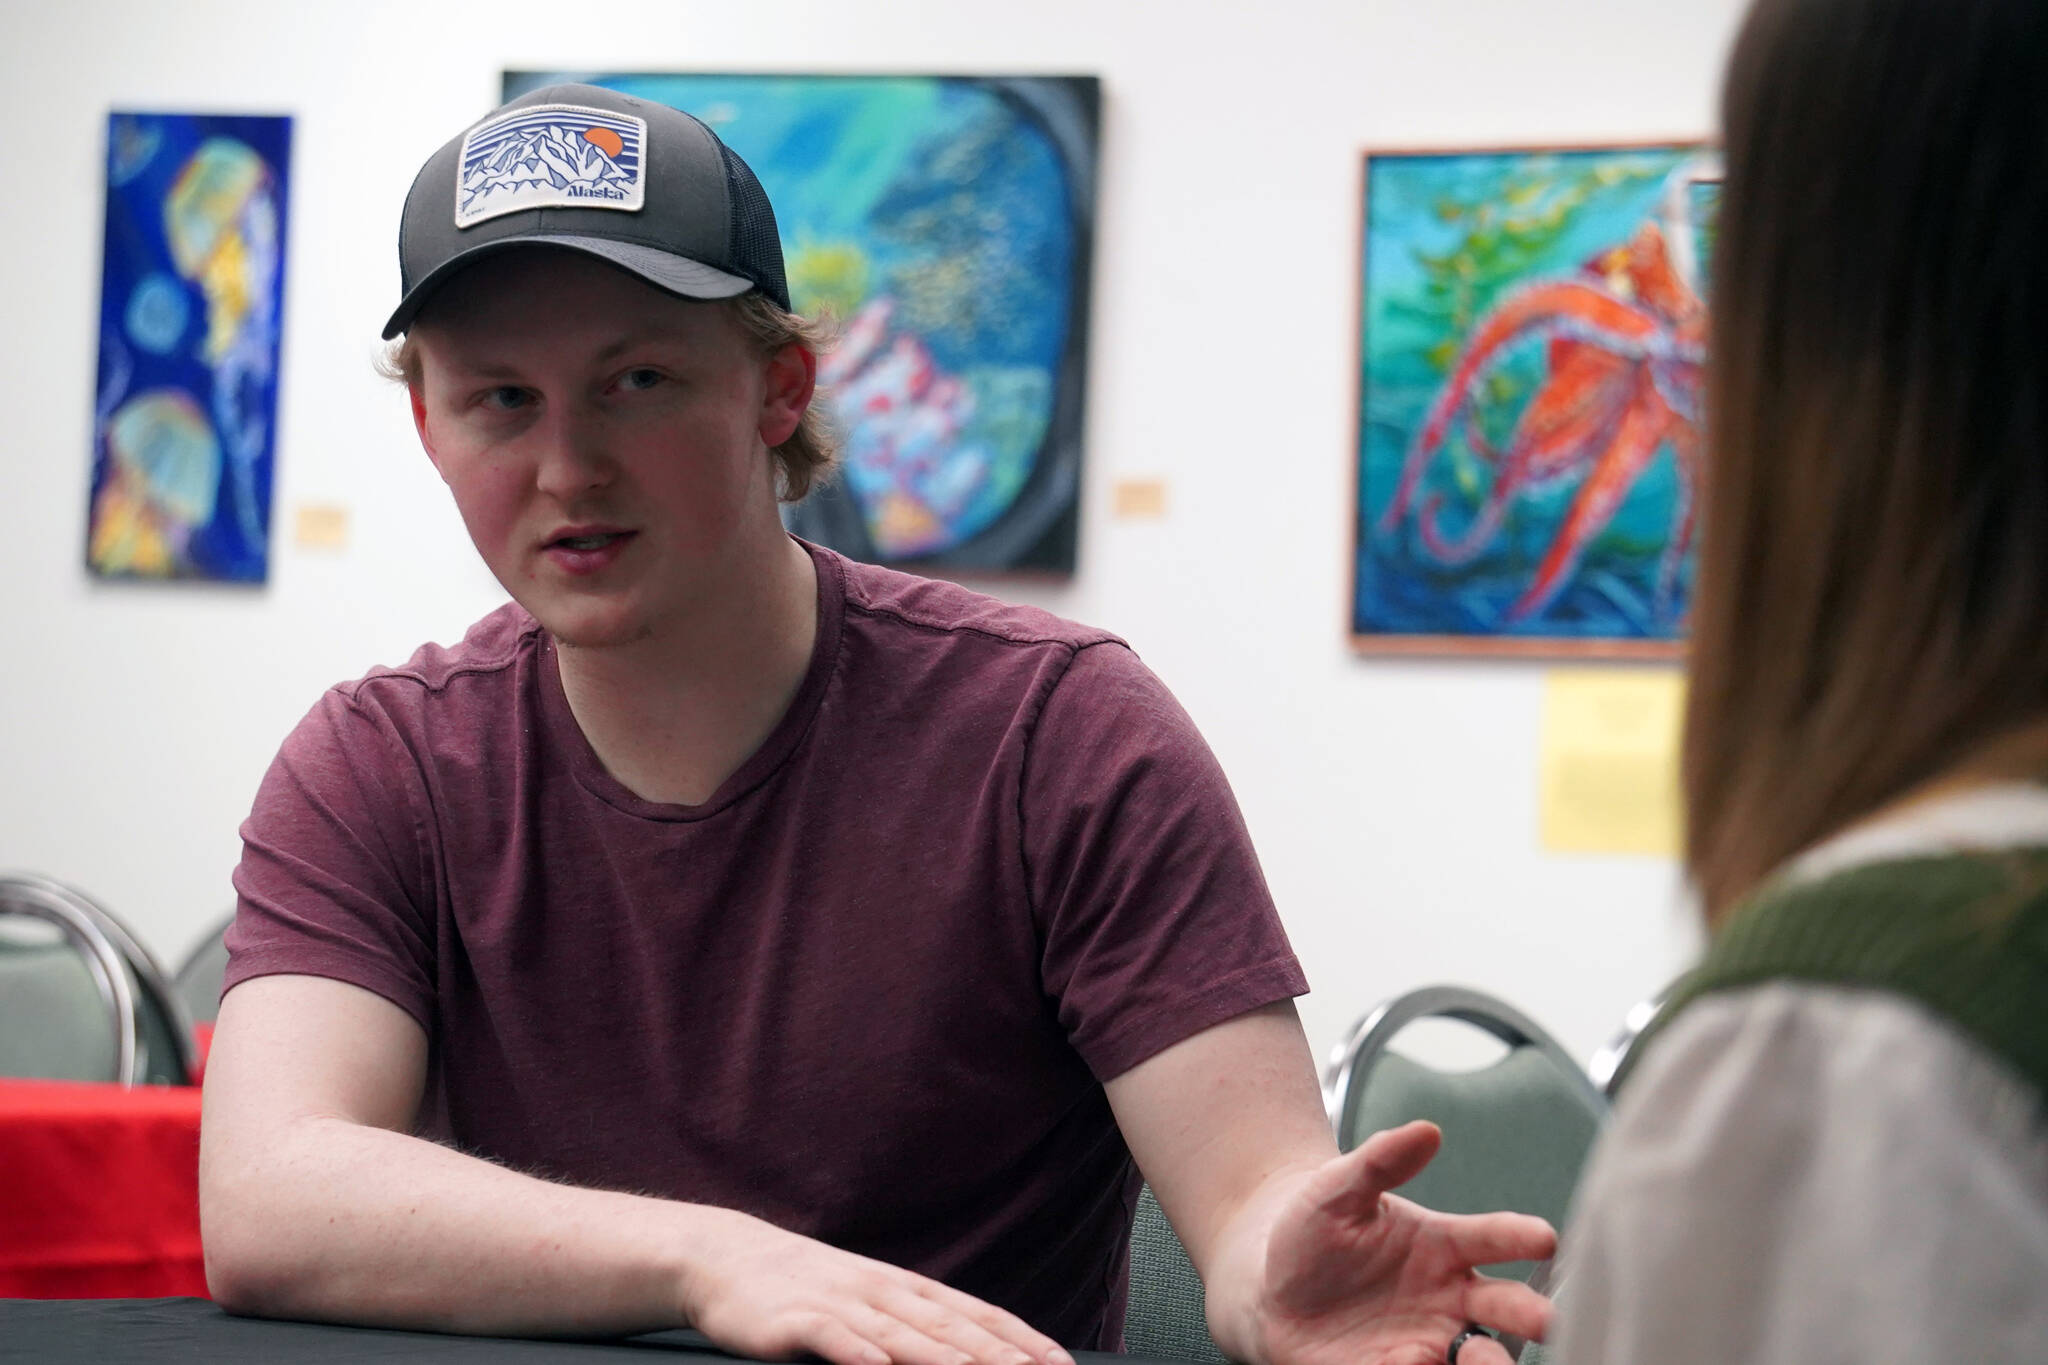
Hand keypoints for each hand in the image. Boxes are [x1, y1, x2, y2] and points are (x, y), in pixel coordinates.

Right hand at [678, 1208, 1074, 1364]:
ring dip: (941, 1357)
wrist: (726, 1257)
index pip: (973, 1314)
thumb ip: (912, 1326)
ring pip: (899, 1334)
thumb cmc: (803, 1287)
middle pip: (948, 1328)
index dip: (1018, 1339)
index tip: (1059, 1363)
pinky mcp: (794, 1320)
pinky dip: (857, 1351)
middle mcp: (879, 1292)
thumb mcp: (866, 1299)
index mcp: (902, 1288)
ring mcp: (838, 1304)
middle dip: (997, 1355)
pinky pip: (831, 1338)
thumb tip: (965, 1352)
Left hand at [1248, 1121, 1556, 1364]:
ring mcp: (1429, 1341)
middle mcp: (1449, 1298)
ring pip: (1479, 1358)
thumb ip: (1380, 1161)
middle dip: (1529, 1314)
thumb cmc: (1313, 1234)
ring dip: (1490, 1362)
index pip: (1494, 1236)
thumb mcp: (1337, 1191)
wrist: (1272, 1290)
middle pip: (1505, 1307)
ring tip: (1483, 1358)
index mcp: (1444, 1246)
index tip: (1544, 1238)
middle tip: (1543, 1318)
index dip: (1520, 1236)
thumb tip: (1425, 1130)